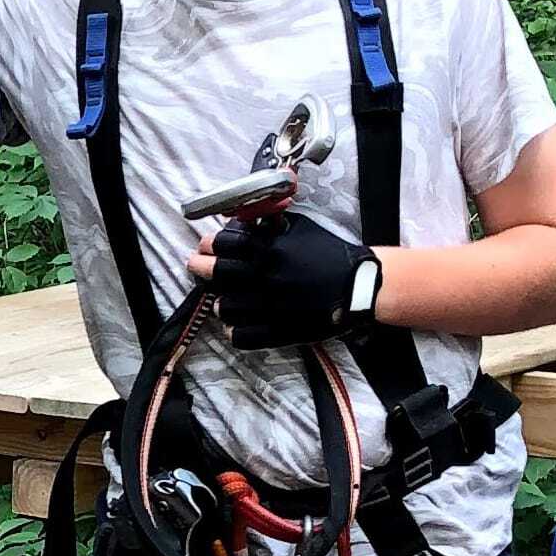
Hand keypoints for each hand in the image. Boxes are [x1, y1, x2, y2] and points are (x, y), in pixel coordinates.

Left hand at [191, 211, 377, 349]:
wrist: (360, 286)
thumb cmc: (330, 253)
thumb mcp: (299, 228)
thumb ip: (269, 224)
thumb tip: (241, 218)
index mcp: (270, 251)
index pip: (225, 245)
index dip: (210, 243)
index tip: (206, 245)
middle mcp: (265, 279)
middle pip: (217, 274)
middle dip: (199, 267)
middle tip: (195, 266)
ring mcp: (270, 308)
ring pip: (225, 308)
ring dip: (220, 302)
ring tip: (221, 299)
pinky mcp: (279, 332)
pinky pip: (242, 336)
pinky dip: (234, 331)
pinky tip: (235, 325)